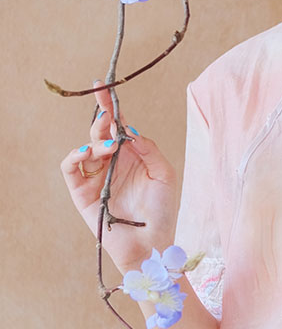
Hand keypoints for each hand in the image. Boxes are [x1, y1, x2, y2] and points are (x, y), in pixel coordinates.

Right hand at [60, 79, 177, 271]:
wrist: (151, 244)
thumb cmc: (161, 211)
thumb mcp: (164, 174)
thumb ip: (149, 149)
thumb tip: (130, 130)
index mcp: (131, 156)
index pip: (117, 126)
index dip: (110, 105)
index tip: (102, 85)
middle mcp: (112, 163)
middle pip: (100, 131)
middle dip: (102, 118)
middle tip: (109, 115)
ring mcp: (96, 176)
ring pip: (86, 146)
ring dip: (96, 141)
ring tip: (109, 147)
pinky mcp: (82, 192)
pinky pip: (70, 168)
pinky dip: (75, 156)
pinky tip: (88, 152)